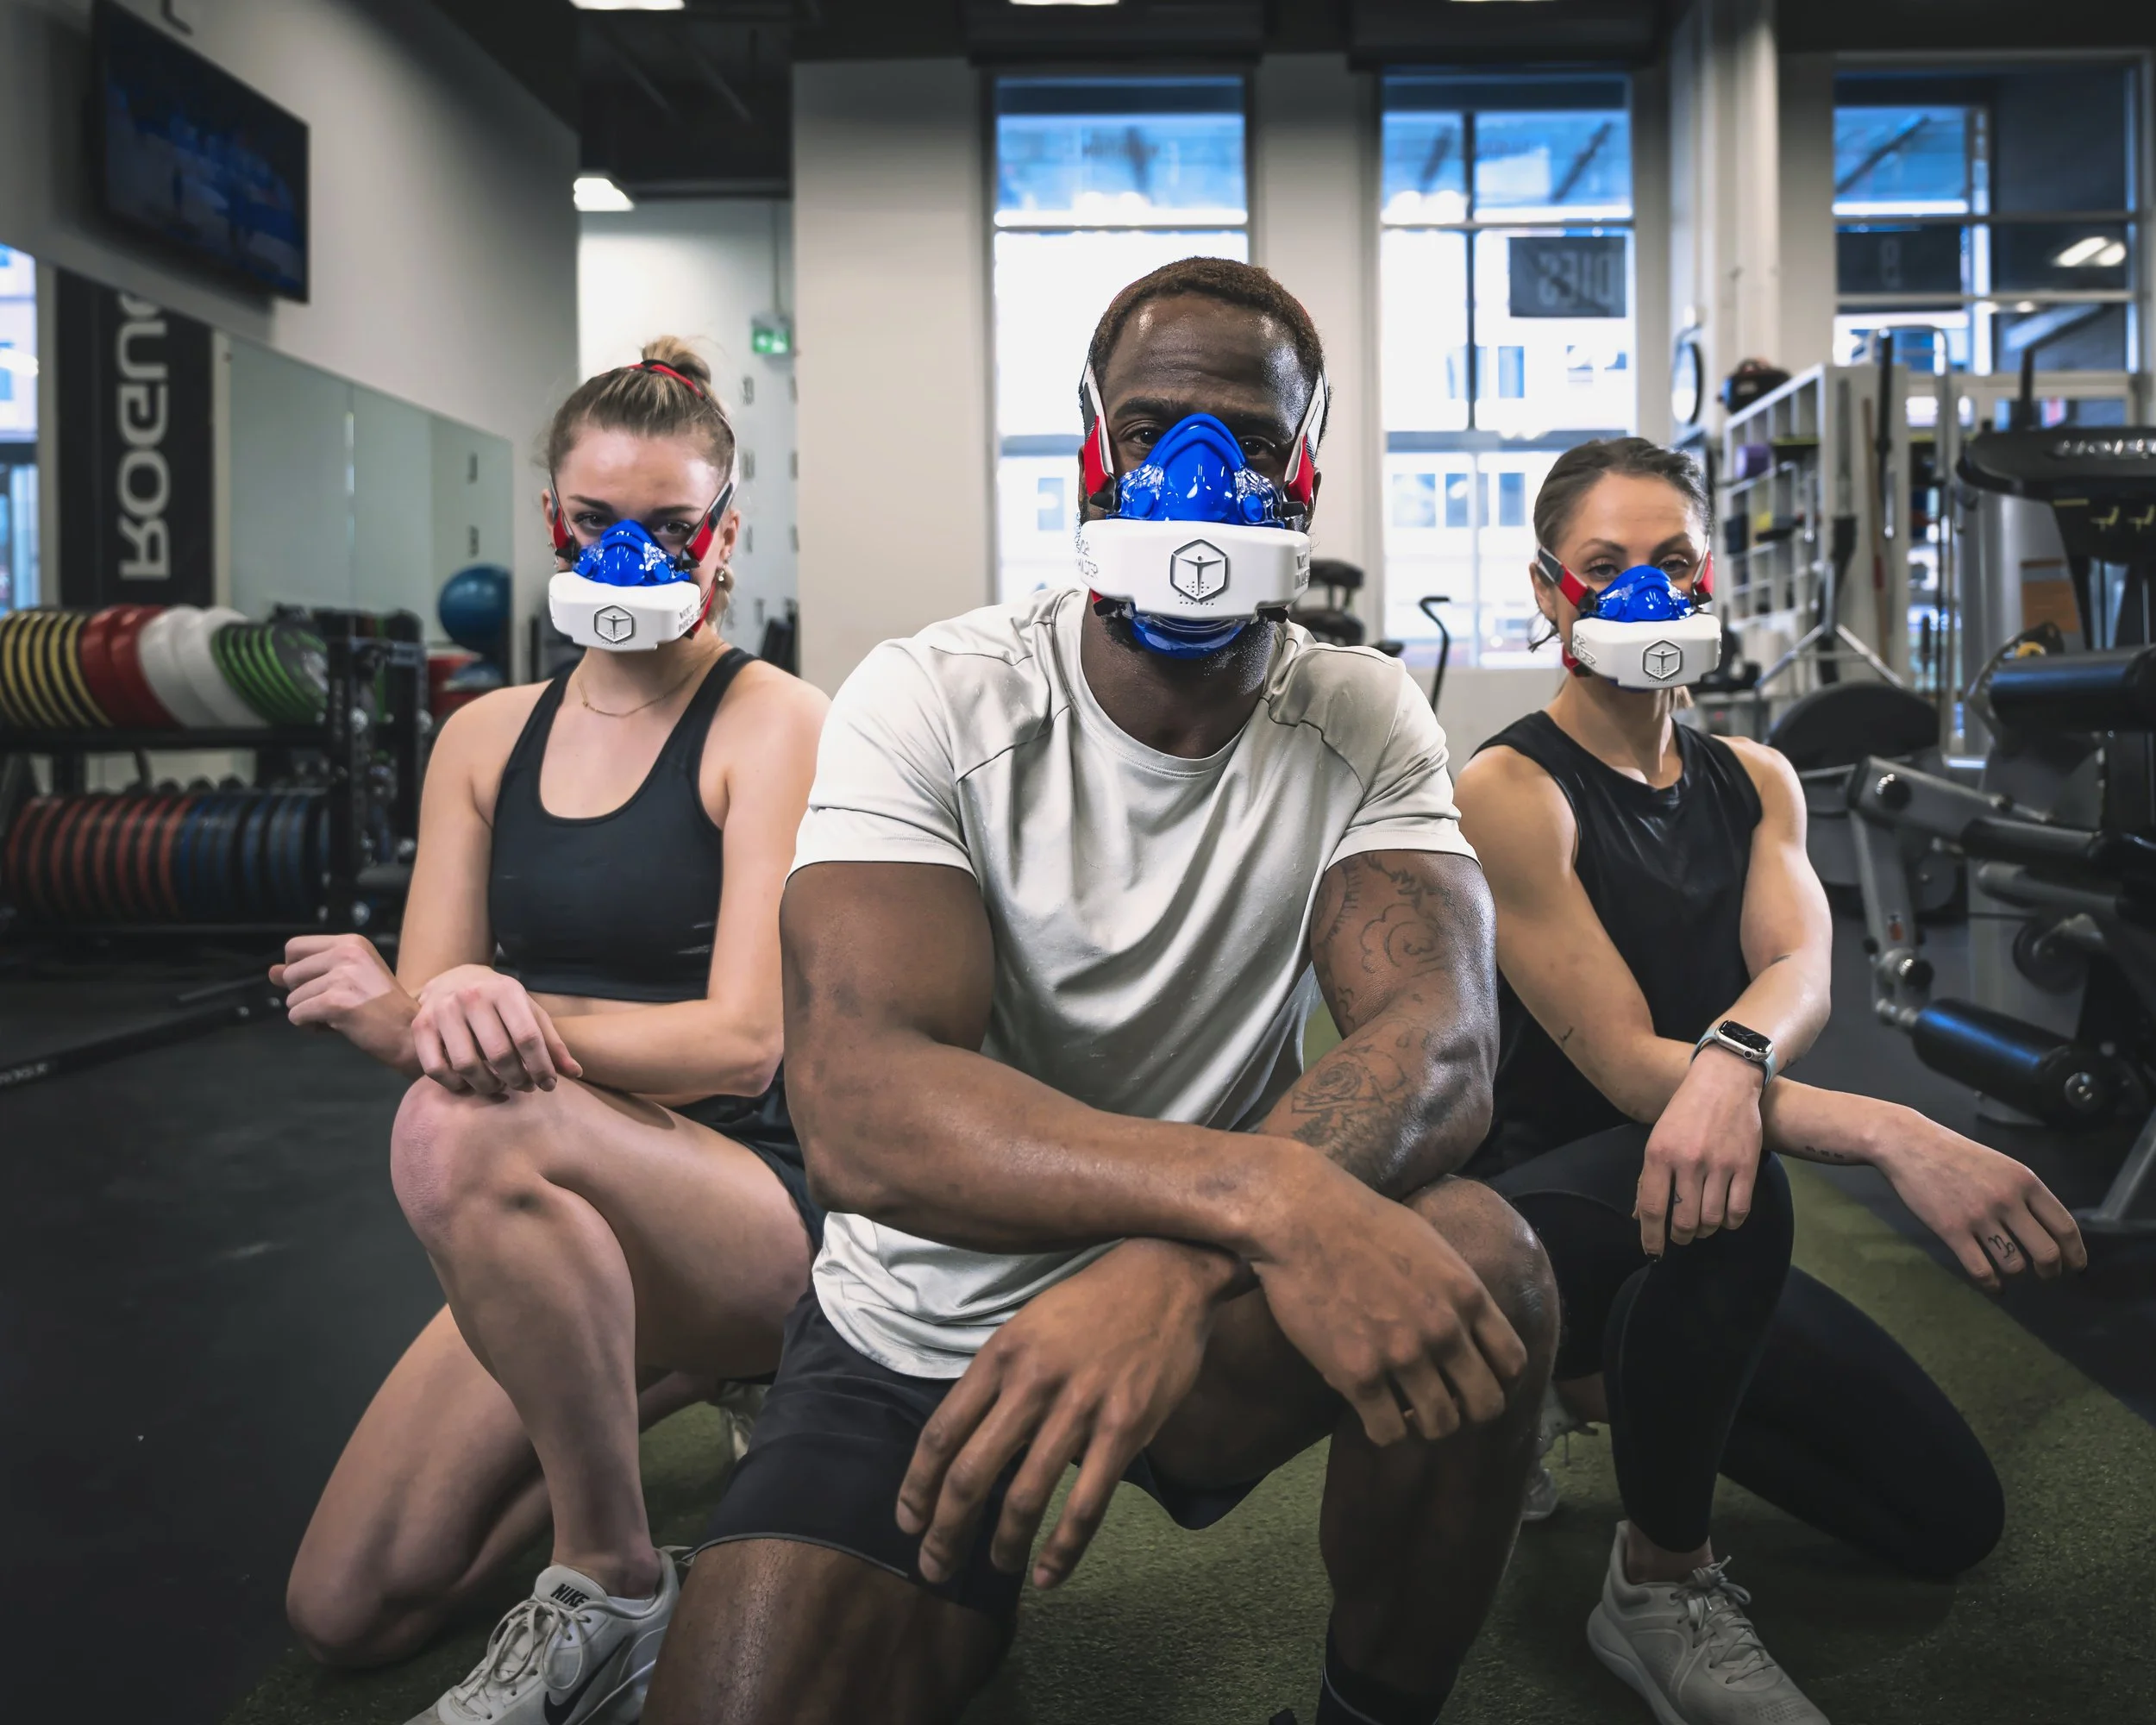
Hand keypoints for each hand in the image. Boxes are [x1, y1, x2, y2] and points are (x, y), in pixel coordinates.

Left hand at [274, 933, 418, 1071]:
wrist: (409, 1033)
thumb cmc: (381, 1008)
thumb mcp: (346, 980)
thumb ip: (308, 972)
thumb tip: (271, 972)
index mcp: (351, 943)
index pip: (294, 947)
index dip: (296, 970)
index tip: (317, 985)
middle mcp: (347, 953)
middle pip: (290, 974)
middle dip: (303, 995)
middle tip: (334, 1005)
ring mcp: (343, 977)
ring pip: (292, 999)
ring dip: (309, 1013)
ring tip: (339, 1017)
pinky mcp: (337, 1002)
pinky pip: (297, 1016)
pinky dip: (310, 1026)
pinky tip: (336, 1027)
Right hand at [410, 964, 582, 1095]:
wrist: (455, 979)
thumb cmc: (502, 1003)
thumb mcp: (530, 1013)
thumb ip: (552, 1043)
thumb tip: (576, 1073)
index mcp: (506, 991)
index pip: (529, 1038)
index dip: (541, 1068)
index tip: (548, 1085)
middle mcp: (472, 996)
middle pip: (500, 1054)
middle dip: (517, 1079)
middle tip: (524, 1087)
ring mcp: (443, 1010)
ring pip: (467, 1066)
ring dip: (487, 1086)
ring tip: (499, 1086)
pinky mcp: (421, 1027)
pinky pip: (437, 1070)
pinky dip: (455, 1085)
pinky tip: (469, 1084)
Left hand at [895, 1237, 1224, 1590]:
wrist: (1165, 1273)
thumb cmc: (1092, 1302)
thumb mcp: (1028, 1324)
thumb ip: (998, 1380)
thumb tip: (969, 1443)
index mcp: (1000, 1355)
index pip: (941, 1434)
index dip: (918, 1487)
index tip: (908, 1521)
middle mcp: (1032, 1382)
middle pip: (971, 1474)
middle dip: (945, 1531)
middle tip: (934, 1567)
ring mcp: (1080, 1406)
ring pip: (1026, 1496)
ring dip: (1004, 1544)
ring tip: (996, 1566)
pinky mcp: (1126, 1426)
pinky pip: (1087, 1503)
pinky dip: (1064, 1548)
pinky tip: (1048, 1574)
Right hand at [1248, 1152, 1525, 1448]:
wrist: (1303, 1218)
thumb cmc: (1364, 1223)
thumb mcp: (1433, 1248)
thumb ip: (1456, 1293)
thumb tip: (1465, 1331)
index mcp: (1468, 1296)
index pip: (1512, 1363)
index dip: (1496, 1379)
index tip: (1471, 1379)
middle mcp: (1444, 1331)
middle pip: (1486, 1405)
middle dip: (1466, 1411)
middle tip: (1441, 1402)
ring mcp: (1402, 1356)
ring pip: (1439, 1425)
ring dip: (1424, 1424)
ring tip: (1403, 1410)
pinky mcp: (1358, 1375)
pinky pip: (1388, 1432)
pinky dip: (1383, 1430)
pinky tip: (1371, 1410)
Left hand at [1638, 1048, 1765, 1252]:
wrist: (1723, 1082)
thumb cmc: (1684, 1112)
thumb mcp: (1657, 1139)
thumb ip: (1648, 1178)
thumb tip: (1640, 1216)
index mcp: (1659, 1154)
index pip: (1652, 1208)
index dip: (1651, 1237)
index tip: (1653, 1252)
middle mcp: (1688, 1162)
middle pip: (1684, 1221)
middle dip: (1681, 1237)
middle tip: (1681, 1237)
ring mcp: (1719, 1164)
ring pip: (1712, 1220)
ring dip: (1705, 1230)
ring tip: (1702, 1225)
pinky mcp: (1746, 1166)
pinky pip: (1739, 1211)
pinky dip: (1731, 1222)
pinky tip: (1724, 1217)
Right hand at [1871, 1106, 2087, 1290]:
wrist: (1910, 1145)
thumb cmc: (1956, 1154)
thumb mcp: (2002, 1165)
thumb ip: (2025, 1193)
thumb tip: (2048, 1230)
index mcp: (2024, 1181)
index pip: (2064, 1226)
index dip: (2075, 1253)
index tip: (2075, 1266)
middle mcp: (2007, 1200)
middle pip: (2046, 1252)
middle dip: (2050, 1270)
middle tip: (2047, 1275)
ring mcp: (1979, 1216)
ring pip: (2014, 1264)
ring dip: (2016, 1273)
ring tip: (2010, 1271)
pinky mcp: (1952, 1230)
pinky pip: (1981, 1269)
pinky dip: (1992, 1284)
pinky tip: (1992, 1284)